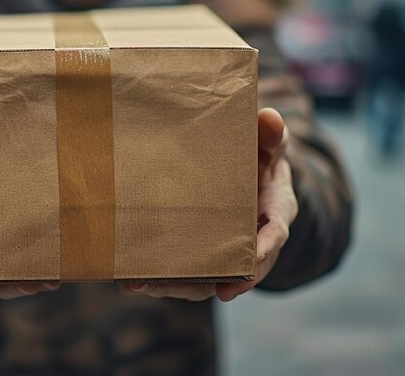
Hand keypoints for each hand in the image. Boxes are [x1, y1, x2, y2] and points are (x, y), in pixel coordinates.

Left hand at [118, 108, 297, 301]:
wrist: (252, 171)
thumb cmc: (262, 157)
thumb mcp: (271, 145)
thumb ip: (272, 134)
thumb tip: (269, 118)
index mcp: (275, 213)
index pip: (273, 235)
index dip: (261, 252)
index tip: (244, 269)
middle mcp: (252, 240)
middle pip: (235, 270)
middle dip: (210, 282)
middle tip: (177, 286)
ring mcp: (225, 250)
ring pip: (205, 278)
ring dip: (172, 285)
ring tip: (139, 285)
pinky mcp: (201, 254)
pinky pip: (184, 272)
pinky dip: (159, 278)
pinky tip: (129, 279)